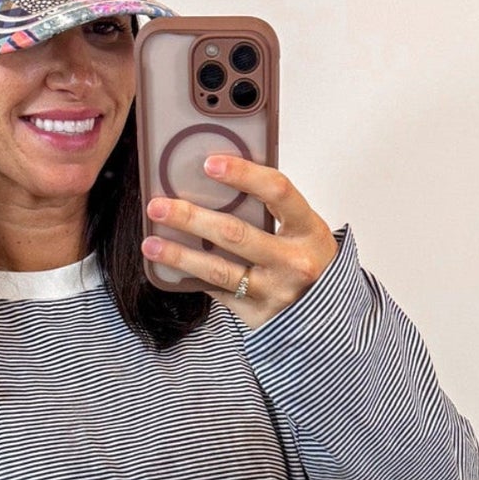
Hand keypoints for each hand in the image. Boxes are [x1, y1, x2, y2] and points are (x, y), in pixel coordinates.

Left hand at [141, 154, 339, 329]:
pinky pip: (217, 291)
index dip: (243, 174)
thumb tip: (216, 183)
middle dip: (191, 217)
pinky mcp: (256, 314)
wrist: (327, 316)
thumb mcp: (302, 230)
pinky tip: (169, 270)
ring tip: (151, 244)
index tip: (210, 163)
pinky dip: (191, 278)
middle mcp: (294, 260)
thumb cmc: (307, 260)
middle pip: (235, 233)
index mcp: (308, 229)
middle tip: (159, 205)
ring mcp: (274, 290)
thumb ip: (270, 209)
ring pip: (218, 269)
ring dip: (179, 255)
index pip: (276, 192)